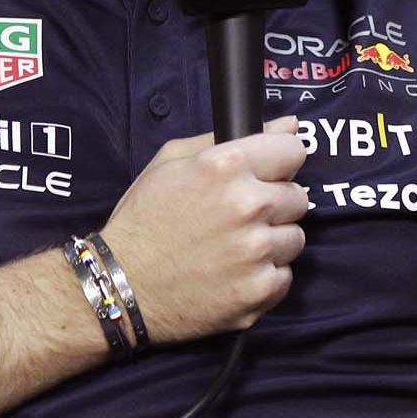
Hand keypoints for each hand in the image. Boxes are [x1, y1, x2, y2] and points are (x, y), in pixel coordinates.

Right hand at [97, 116, 309, 346]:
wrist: (118, 285)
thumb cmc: (144, 219)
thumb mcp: (171, 161)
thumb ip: (230, 138)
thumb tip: (289, 125)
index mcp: (227, 165)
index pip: (293, 151)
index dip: (280, 162)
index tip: (267, 174)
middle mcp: (248, 205)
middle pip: (298, 197)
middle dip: (274, 205)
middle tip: (238, 218)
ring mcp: (256, 252)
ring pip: (295, 238)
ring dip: (272, 242)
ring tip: (233, 249)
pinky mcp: (258, 291)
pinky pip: (284, 276)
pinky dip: (263, 277)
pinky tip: (232, 275)